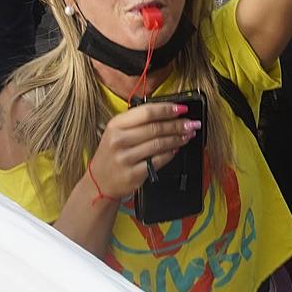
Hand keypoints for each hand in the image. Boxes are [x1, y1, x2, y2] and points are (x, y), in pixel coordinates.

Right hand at [85, 99, 200, 200]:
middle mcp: (119, 140)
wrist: (99, 182)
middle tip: (192, 123)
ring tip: (188, 134)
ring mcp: (126, 158)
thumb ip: (138, 122)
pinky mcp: (134, 174)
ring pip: (159, 144)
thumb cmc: (112, 154)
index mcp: (116, 125)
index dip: (168, 109)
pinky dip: (171, 153)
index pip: (147, 112)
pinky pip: (159, 161)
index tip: (183, 108)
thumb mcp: (117, 132)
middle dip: (178, 125)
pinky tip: (177, 149)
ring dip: (178, 138)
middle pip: (156, 128)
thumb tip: (169, 113)